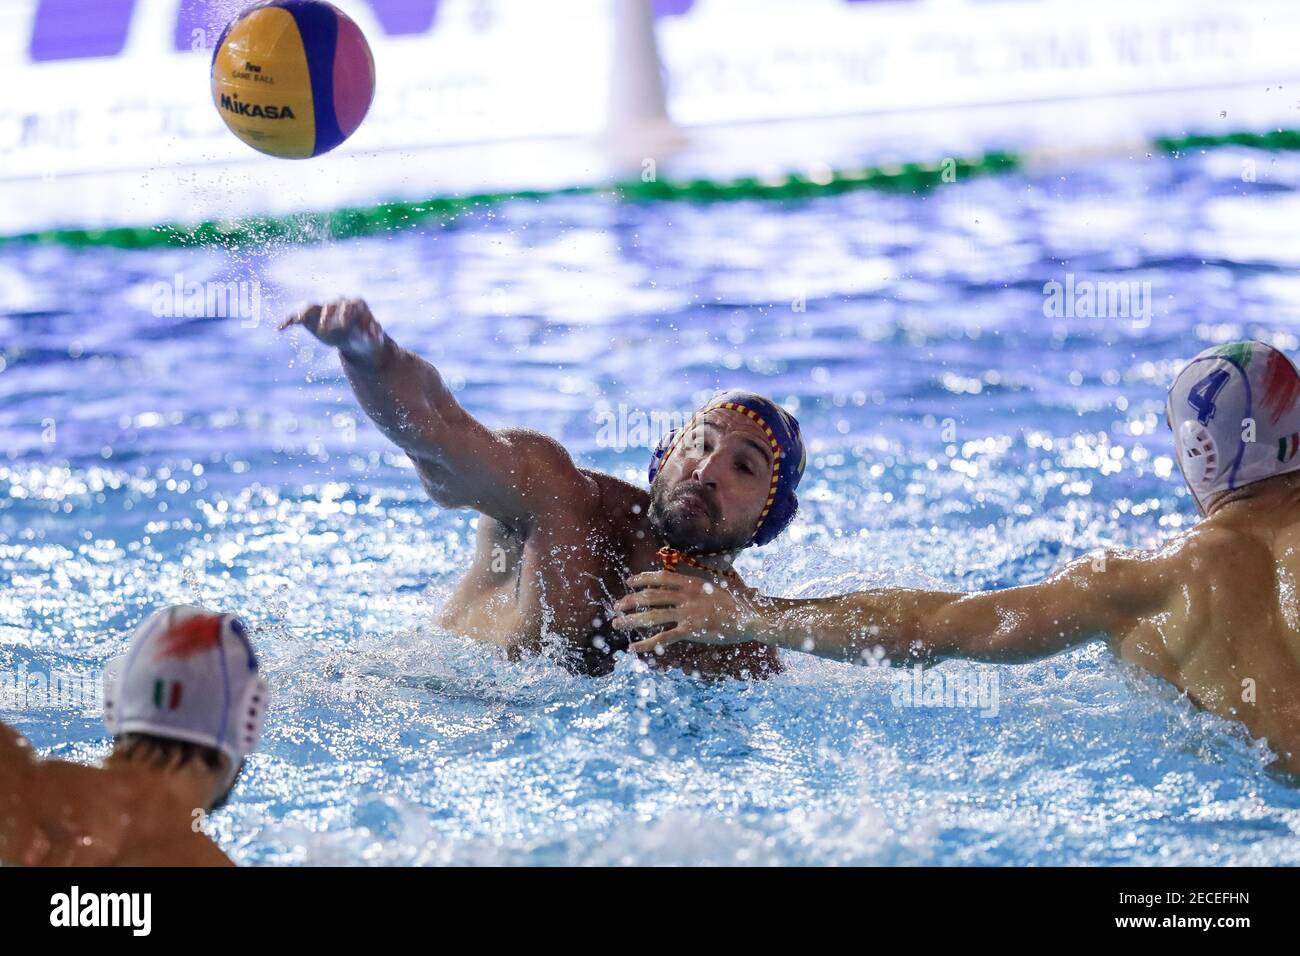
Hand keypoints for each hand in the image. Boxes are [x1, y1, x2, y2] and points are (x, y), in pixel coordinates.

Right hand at [279, 297, 388, 365]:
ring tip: (297, 321)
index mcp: (356, 304)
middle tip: (325, 331)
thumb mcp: (373, 340)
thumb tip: (374, 335)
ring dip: (304, 314)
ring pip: (311, 307)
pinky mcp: (311, 317)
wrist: (357, 342)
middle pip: (330, 305)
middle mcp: (339, 303)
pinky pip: (297, 315)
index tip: (343, 326)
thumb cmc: (366, 338)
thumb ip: (373, 336)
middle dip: (327, 317)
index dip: (346, 315)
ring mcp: (324, 309)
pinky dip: (288, 320)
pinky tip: (280, 328)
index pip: (349, 305)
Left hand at [611, 570, 767, 654]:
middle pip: (651, 596)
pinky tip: (635, 647)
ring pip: (652, 616)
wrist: (753, 616)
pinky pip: (663, 638)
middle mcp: (687, 595)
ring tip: (617, 625)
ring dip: (631, 620)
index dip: (643, 579)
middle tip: (616, 606)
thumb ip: (712, 576)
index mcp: (693, 582)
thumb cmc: (742, 600)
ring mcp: (688, 613)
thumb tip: (713, 566)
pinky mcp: (691, 631)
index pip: (661, 577)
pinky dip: (647, 643)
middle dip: (630, 601)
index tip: (630, 582)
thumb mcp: (725, 581)